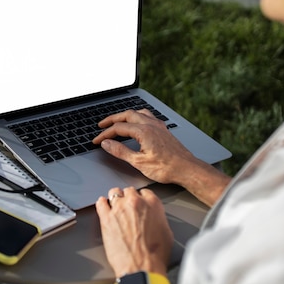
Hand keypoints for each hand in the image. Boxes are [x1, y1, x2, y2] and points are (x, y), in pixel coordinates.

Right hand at [93, 109, 230, 206]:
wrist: (186, 169)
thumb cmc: (166, 168)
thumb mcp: (139, 162)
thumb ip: (120, 151)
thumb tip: (107, 144)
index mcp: (143, 131)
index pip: (118, 128)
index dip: (105, 134)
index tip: (96, 140)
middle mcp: (151, 125)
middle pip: (126, 115)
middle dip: (112, 120)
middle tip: (101, 125)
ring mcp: (158, 126)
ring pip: (137, 113)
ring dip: (125, 116)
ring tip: (117, 121)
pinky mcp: (163, 129)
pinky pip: (147, 116)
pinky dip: (137, 117)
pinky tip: (137, 123)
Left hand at [95, 186, 172, 277]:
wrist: (141, 268)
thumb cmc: (155, 256)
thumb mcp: (166, 232)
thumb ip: (158, 218)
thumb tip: (154, 218)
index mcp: (152, 204)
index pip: (145, 192)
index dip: (142, 198)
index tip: (140, 203)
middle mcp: (135, 202)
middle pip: (129, 191)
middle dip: (128, 198)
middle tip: (128, 208)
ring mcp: (119, 209)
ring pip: (114, 193)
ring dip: (115, 199)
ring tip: (115, 207)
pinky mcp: (106, 218)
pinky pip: (100, 203)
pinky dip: (102, 204)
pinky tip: (103, 206)